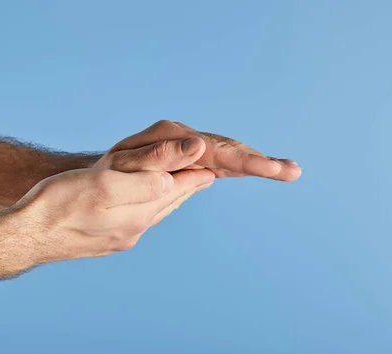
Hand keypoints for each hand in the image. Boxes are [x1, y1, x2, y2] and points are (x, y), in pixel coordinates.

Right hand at [9, 168, 214, 264]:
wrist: (26, 236)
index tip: (212, 165)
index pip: (175, 190)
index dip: (193, 174)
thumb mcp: (102, 185)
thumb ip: (141, 183)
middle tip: (205, 175)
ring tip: (182, 188)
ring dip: (170, 199)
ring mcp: (118, 238)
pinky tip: (145, 206)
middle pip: (168, 204)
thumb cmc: (59, 204)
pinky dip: (149, 207)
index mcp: (137, 214)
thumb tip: (171, 181)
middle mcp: (133, 230)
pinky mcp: (103, 240)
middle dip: (187, 187)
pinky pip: (136, 220)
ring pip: (153, 213)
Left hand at [94, 120, 301, 180]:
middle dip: (262, 162)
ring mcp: (190, 150)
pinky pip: (221, 164)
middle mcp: (185, 140)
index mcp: (173, 139)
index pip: (215, 150)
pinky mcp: (191, 162)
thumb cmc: (108, 174)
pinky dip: (244, 167)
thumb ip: (161, 155)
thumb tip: (199, 146)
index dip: (244, 160)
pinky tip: (265, 169)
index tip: (269, 168)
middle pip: (229, 150)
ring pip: (230, 155)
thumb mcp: (127, 165)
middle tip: (293, 171)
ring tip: (291, 171)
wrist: (99, 176)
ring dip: (260, 163)